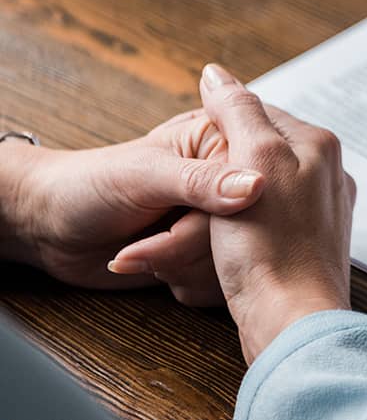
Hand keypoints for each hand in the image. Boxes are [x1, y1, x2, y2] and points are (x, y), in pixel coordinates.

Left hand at [0, 111, 265, 305]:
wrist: (51, 227)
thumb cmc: (88, 185)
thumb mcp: (145, 177)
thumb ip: (201, 181)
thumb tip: (256, 186)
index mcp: (221, 143)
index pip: (253, 184)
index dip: (222, 215)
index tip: (186, 224)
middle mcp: (228, 180)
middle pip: (245, 228)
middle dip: (191, 246)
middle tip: (150, 243)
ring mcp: (219, 219)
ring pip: (238, 260)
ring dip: (185, 267)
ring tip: (145, 253)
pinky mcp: (209, 252)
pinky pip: (224, 280)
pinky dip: (187, 284)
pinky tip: (157, 270)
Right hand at [156, 65, 353, 362]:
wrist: (291, 321)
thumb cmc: (271, 245)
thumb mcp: (252, 159)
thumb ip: (238, 110)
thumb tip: (216, 73)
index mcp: (319, 144)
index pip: (258, 111)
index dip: (217, 127)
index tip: (189, 152)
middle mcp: (328, 173)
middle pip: (258, 151)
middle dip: (218, 170)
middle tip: (191, 198)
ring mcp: (322, 211)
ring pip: (257, 189)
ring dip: (222, 204)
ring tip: (202, 226)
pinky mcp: (308, 246)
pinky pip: (265, 224)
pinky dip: (237, 232)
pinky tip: (224, 247)